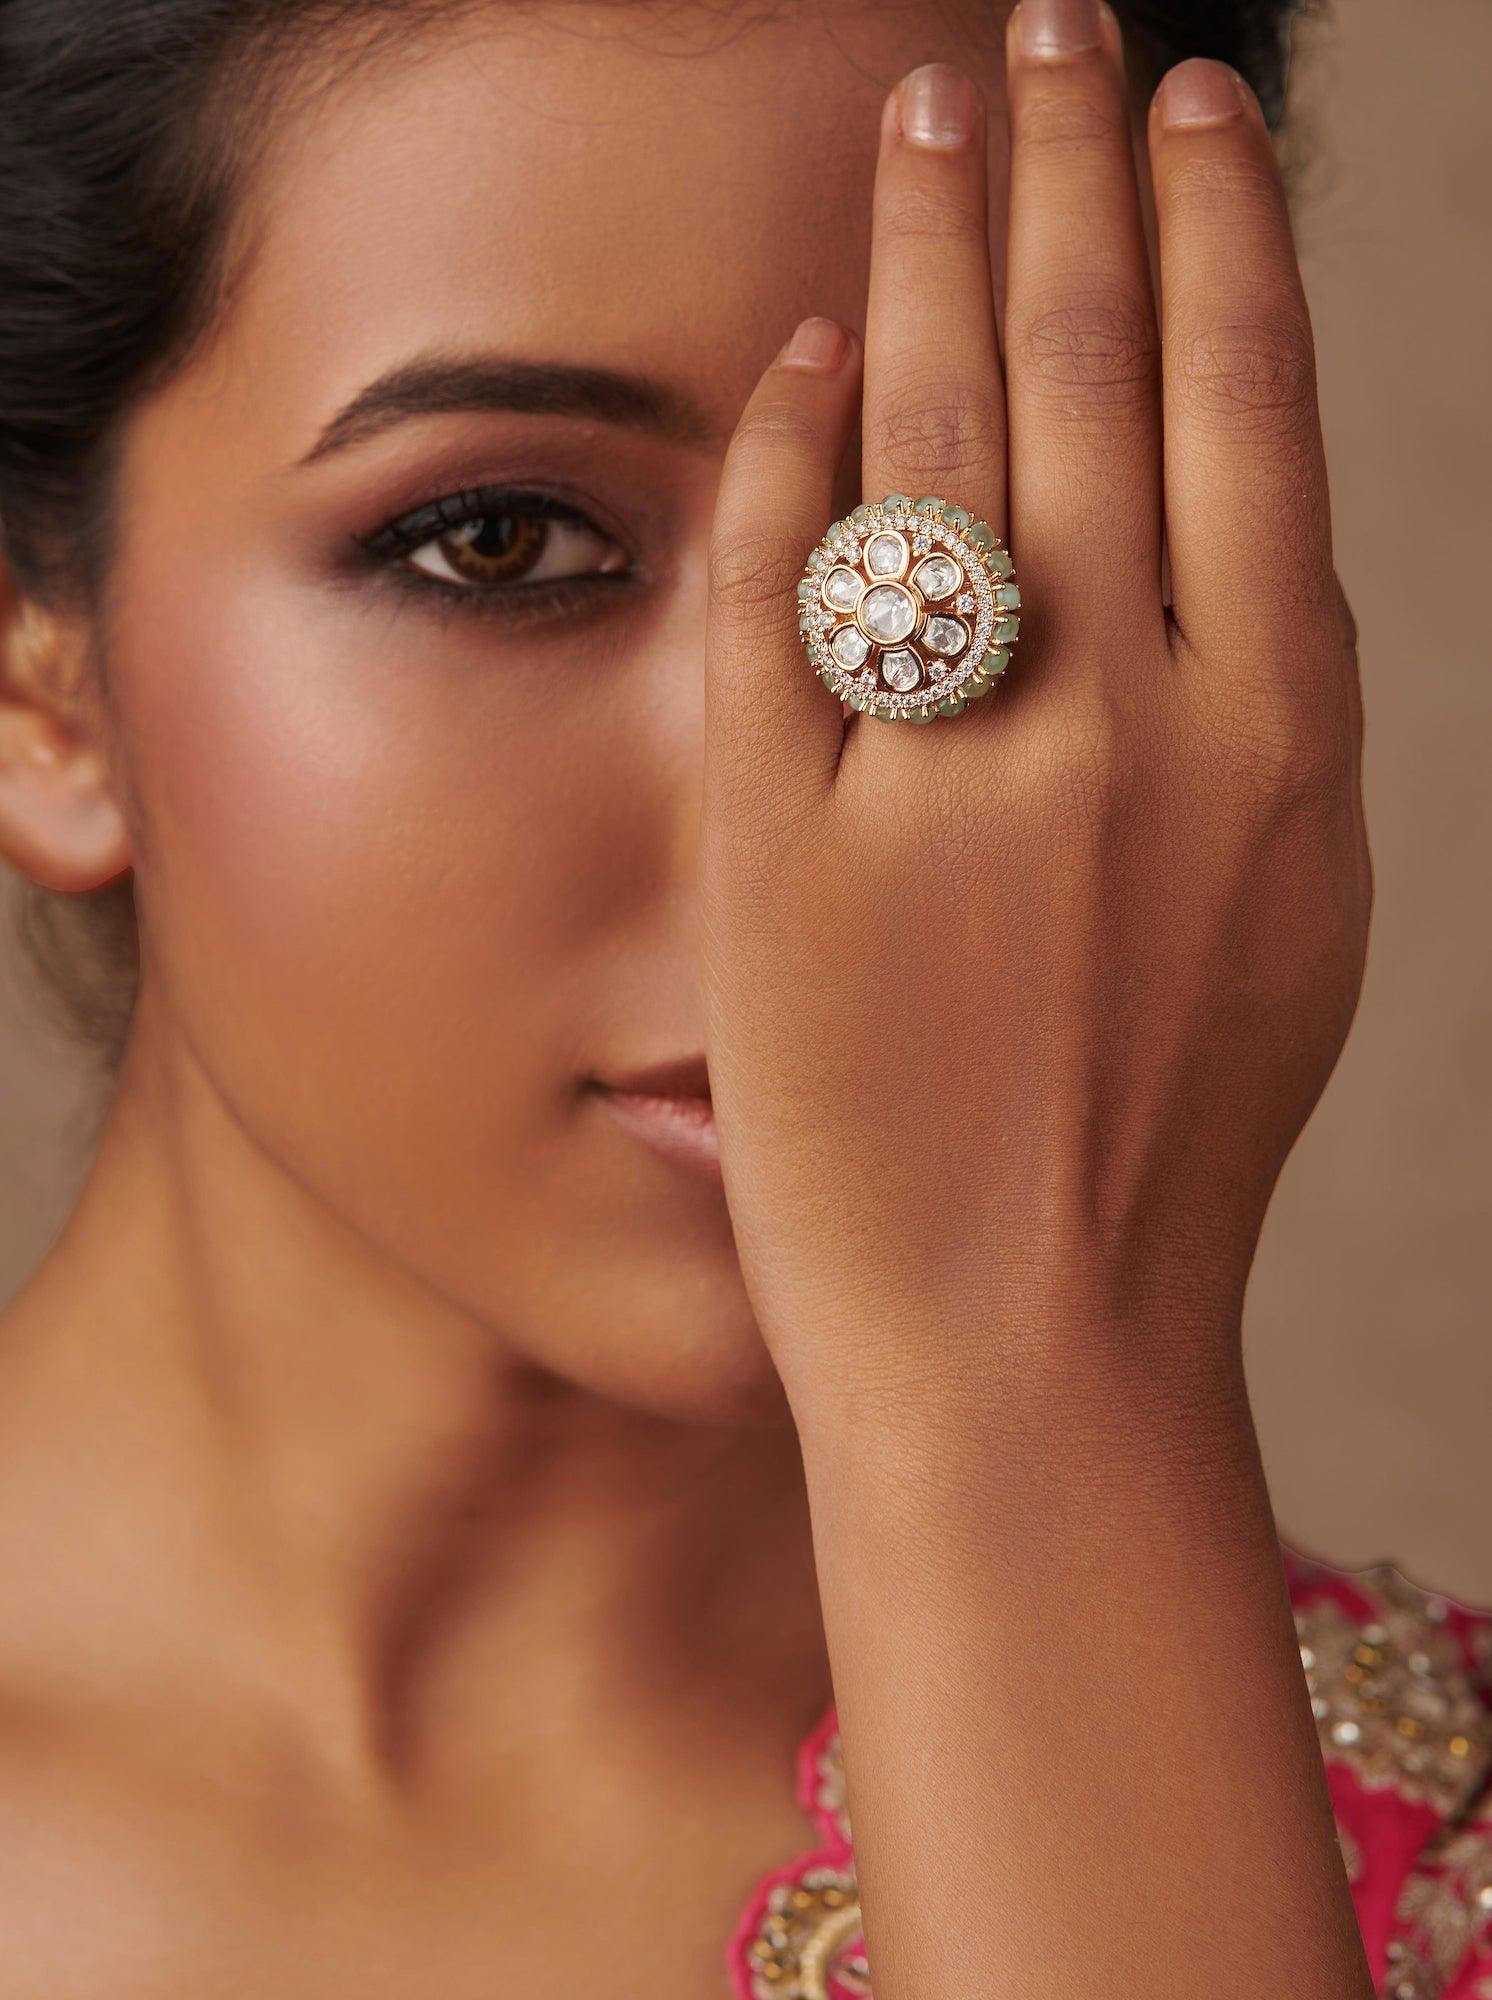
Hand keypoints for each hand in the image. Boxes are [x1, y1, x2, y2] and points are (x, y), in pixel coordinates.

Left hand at [700, 18, 1369, 1418]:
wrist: (1033, 1344)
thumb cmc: (1157, 1144)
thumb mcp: (1275, 915)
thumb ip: (1248, 715)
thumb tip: (1201, 523)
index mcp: (1277, 740)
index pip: (1247, 413)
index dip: (1212, 238)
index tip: (1179, 110)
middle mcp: (1135, 729)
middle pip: (1100, 379)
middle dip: (1069, 175)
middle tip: (1038, 32)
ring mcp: (958, 785)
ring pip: (952, 445)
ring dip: (940, 252)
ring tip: (926, 111)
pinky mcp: (795, 853)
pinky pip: (786, 605)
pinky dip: (792, 463)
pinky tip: (805, 352)